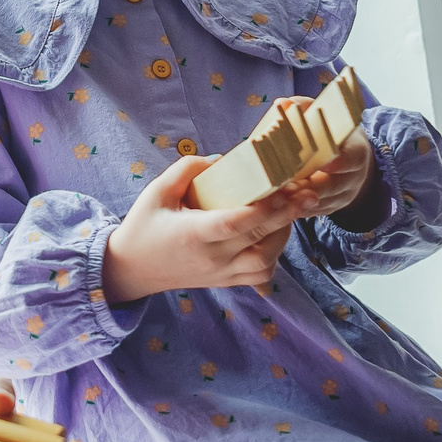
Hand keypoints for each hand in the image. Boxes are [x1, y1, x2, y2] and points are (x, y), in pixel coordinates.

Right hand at [102, 153, 316, 301]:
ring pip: (266, 262)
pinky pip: (260, 273)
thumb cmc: (144, 225)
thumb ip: (186, 170)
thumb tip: (223, 160)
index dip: (262, 208)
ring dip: (283, 236)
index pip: (234, 223)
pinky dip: (275, 254)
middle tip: (309, 194)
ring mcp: (222, 274)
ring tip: (290, 210)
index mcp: (193, 234)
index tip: (285, 189)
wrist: (132, 270)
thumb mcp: (156, 191)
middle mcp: (212, 258)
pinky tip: (275, 233)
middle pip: (259, 240)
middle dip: (288, 216)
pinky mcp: (226, 281)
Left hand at [275, 97, 377, 215]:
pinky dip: (293, 208)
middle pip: (330, 186)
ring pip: (318, 203)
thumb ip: (303, 108)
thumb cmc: (329, 131)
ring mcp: (341, 197)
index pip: (350, 159)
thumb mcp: (323, 115)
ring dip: (295, 200)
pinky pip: (310, 213)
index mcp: (356, 152)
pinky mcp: (328, 209)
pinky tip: (275, 203)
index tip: (321, 162)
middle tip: (284, 183)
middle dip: (306, 185)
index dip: (337, 162)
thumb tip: (282, 104)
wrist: (348, 157)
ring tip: (274, 193)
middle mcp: (352, 178)